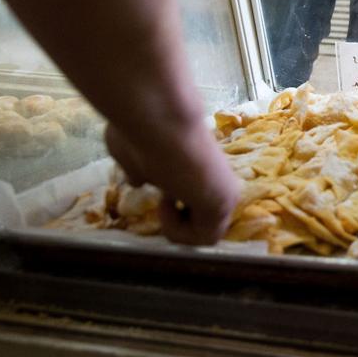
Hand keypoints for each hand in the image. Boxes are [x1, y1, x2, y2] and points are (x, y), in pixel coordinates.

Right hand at [105, 122, 239, 245]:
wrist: (154, 117)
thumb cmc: (141, 129)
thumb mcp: (132, 153)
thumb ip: (137, 167)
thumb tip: (138, 180)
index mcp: (201, 169)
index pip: (195, 202)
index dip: (170, 208)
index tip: (155, 190)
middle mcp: (218, 180)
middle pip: (201, 222)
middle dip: (174, 221)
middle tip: (162, 199)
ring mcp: (225, 191)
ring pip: (202, 234)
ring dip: (175, 226)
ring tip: (166, 198)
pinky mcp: (225, 202)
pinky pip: (204, 238)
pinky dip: (178, 231)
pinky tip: (169, 202)